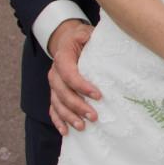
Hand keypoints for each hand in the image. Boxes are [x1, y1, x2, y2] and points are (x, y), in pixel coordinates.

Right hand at [47, 20, 100, 135]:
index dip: (82, 86)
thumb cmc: (81, 38)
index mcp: (63, 58)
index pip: (69, 74)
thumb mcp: (86, 33)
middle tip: (94, 116)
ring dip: (69, 116)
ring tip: (82, 126)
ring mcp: (53, 85)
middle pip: (62, 93)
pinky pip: (53, 109)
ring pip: (57, 104)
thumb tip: (110, 44)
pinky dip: (58, 121)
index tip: (98, 95)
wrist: (66, 39)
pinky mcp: (54, 93)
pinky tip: (66, 131)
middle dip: (78, 106)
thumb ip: (93, 38)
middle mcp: (54, 73)